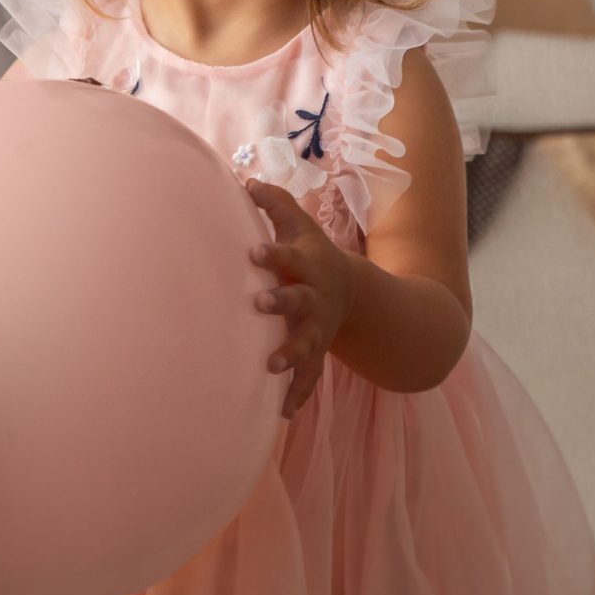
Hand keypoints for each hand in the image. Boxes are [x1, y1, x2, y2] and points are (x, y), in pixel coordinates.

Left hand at [243, 178, 351, 419]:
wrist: (349, 291)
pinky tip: (282, 415)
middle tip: (258, 303)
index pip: (287, 257)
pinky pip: (309, 378)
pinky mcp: (315, 353)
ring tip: (271, 367)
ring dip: (290, 354)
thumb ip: (274, 202)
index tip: (252, 252)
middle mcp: (314, 298)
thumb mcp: (299, 225)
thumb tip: (245, 179)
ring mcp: (317, 329)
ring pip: (306, 343)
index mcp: (307, 266)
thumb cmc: (311, 253)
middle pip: (299, 300)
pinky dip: (298, 396)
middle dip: (281, 302)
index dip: (272, 254)